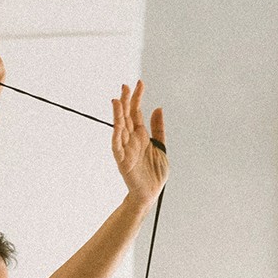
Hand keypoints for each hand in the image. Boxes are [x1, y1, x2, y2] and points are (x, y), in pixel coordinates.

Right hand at [112, 82, 167, 205]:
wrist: (150, 194)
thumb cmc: (154, 173)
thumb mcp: (160, 146)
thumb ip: (158, 128)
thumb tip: (158, 108)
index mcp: (140, 135)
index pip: (136, 112)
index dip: (137, 97)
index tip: (139, 83)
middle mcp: (132, 140)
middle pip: (127, 116)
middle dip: (126, 101)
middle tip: (125, 85)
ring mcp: (126, 150)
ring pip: (120, 128)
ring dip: (118, 114)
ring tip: (117, 100)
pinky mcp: (123, 161)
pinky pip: (117, 146)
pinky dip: (116, 134)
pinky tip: (117, 123)